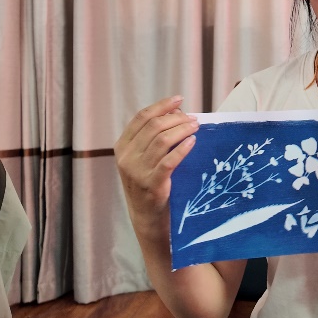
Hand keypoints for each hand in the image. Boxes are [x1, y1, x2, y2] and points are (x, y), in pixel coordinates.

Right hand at [115, 96, 199, 226]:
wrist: (146, 217)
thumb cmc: (149, 183)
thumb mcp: (142, 159)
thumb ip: (152, 138)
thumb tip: (177, 112)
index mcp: (122, 147)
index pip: (141, 117)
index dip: (161, 105)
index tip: (179, 99)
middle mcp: (126, 157)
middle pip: (154, 126)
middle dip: (176, 118)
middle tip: (193, 118)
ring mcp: (137, 172)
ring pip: (162, 140)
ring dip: (182, 129)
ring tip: (196, 126)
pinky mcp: (152, 184)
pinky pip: (169, 161)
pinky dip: (183, 148)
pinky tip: (193, 141)